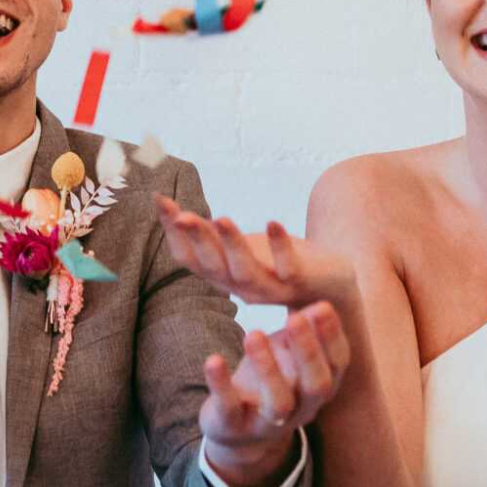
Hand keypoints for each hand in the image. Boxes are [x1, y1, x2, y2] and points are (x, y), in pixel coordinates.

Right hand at [157, 197, 356, 309]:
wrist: (327, 287)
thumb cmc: (274, 263)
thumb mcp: (236, 247)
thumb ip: (205, 233)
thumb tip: (166, 206)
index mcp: (220, 276)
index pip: (188, 258)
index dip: (173, 231)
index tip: (160, 199)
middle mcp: (239, 285)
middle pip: (212, 265)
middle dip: (197, 240)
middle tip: (182, 214)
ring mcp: (270, 285)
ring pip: (245, 270)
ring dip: (233, 245)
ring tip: (223, 218)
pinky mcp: (299, 280)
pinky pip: (288, 266)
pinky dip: (280, 245)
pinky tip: (272, 222)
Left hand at [199, 302, 349, 486]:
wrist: (237, 431)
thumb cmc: (269, 380)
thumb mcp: (286, 352)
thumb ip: (303, 330)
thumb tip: (320, 304)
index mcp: (318, 387)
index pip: (337, 365)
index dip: (332, 337)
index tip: (324, 306)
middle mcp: (301, 409)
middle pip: (317, 386)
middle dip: (307, 351)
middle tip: (295, 318)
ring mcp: (268, 423)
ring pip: (278, 403)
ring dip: (268, 368)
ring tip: (253, 334)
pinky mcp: (234, 426)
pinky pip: (229, 408)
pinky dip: (221, 384)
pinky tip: (213, 359)